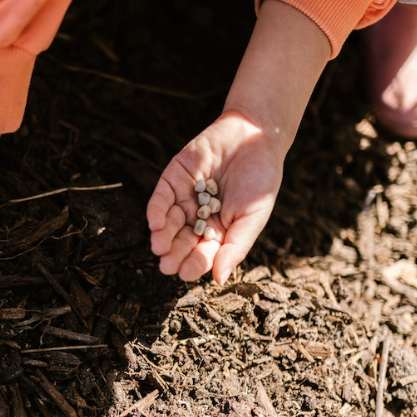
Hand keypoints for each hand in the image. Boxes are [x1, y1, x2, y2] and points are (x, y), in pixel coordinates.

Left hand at [146, 110, 282, 283]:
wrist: (256, 136)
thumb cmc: (261, 180)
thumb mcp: (253, 217)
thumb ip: (235, 247)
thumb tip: (219, 280)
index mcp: (219, 232)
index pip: (202, 253)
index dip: (193, 264)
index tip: (185, 273)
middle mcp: (198, 218)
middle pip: (182, 241)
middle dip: (173, 253)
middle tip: (166, 265)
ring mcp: (185, 198)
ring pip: (169, 223)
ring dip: (162, 236)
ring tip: (159, 247)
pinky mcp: (174, 179)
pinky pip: (161, 198)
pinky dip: (156, 211)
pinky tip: (155, 223)